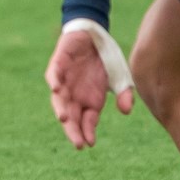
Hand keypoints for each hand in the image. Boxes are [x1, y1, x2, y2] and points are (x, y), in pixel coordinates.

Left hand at [44, 19, 134, 149]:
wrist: (95, 35)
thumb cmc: (106, 60)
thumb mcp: (120, 78)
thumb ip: (124, 94)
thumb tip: (126, 111)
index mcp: (89, 101)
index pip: (86, 122)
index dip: (87, 132)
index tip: (89, 143)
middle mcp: (74, 95)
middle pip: (71, 116)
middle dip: (72, 130)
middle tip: (77, 143)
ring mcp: (65, 81)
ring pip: (59, 99)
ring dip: (61, 109)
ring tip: (64, 119)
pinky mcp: (58, 64)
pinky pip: (54, 75)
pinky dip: (54, 81)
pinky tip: (57, 89)